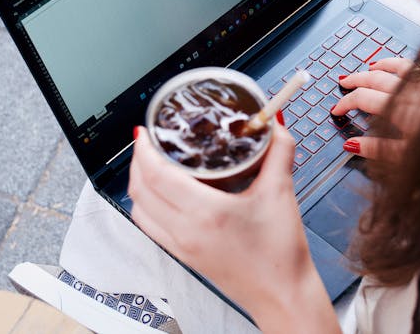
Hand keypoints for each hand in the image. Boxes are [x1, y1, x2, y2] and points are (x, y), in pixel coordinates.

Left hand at [128, 123, 339, 332]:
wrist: (282, 295)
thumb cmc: (280, 253)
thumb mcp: (281, 192)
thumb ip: (279, 151)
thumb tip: (274, 123)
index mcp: (206, 213)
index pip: (157, 175)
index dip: (145, 150)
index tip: (146, 131)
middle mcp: (186, 231)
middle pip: (141, 190)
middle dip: (138, 160)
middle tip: (147, 140)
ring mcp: (181, 245)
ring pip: (140, 209)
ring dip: (139, 183)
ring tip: (150, 162)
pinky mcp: (183, 255)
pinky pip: (149, 226)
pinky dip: (145, 205)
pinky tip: (159, 193)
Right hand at [331, 55, 419, 159]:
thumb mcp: (405, 159)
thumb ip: (376, 150)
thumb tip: (351, 144)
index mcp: (399, 109)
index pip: (363, 99)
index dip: (345, 103)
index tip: (336, 110)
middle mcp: (413, 92)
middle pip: (377, 77)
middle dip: (357, 78)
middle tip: (343, 81)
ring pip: (402, 66)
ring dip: (384, 64)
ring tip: (372, 65)